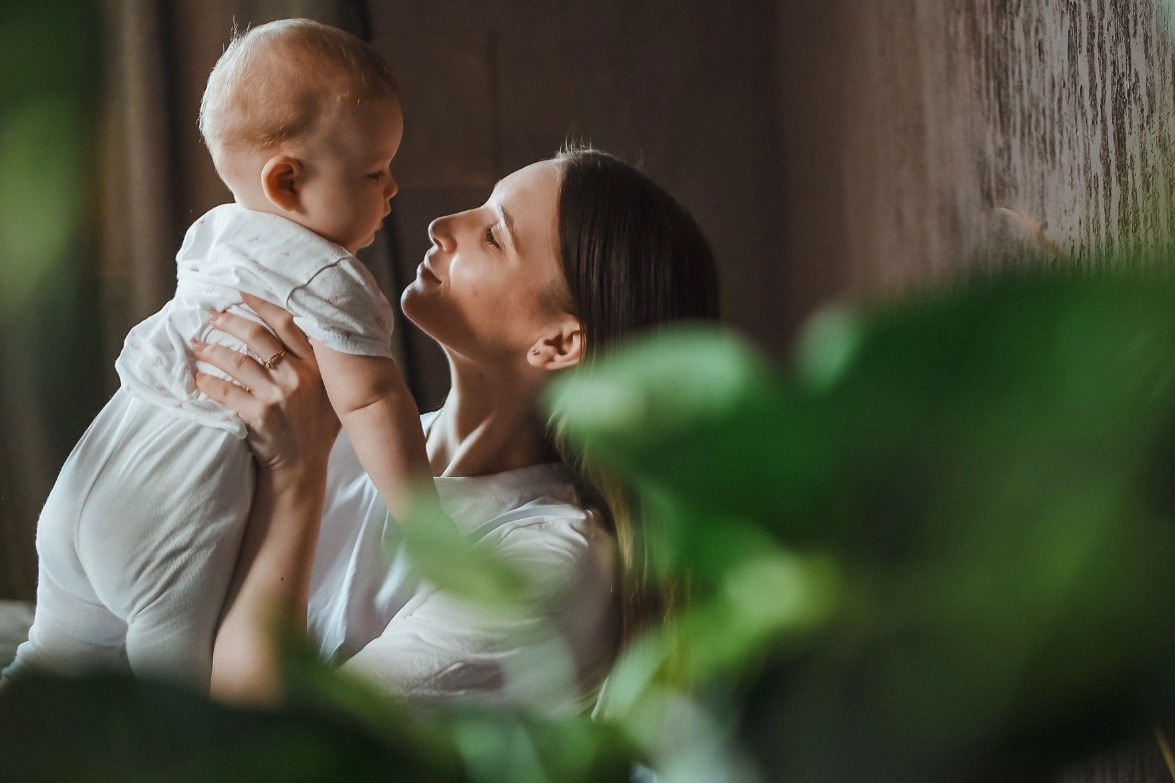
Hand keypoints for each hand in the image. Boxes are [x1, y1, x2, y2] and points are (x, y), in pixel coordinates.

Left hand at [194, 292, 339, 471]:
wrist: (303, 468)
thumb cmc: (317, 428)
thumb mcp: (332, 393)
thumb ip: (323, 365)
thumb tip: (307, 330)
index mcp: (318, 367)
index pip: (288, 325)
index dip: (263, 305)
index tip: (242, 292)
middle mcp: (300, 377)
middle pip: (258, 337)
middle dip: (230, 322)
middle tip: (212, 316)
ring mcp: (279, 396)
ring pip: (238, 361)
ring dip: (213, 350)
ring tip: (197, 345)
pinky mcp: (258, 415)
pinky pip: (226, 391)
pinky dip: (208, 383)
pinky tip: (197, 377)